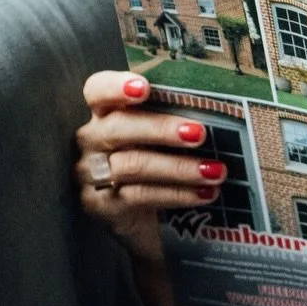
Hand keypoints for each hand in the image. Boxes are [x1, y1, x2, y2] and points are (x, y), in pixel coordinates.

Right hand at [74, 71, 225, 266]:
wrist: (143, 218)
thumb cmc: (155, 162)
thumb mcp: (160, 137)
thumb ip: (174, 118)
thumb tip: (215, 109)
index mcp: (103, 113)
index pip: (97, 91)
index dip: (116, 87)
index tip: (144, 88)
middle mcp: (90, 140)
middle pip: (118, 128)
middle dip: (161, 129)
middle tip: (199, 134)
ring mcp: (91, 174)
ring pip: (133, 165)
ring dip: (180, 168)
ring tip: (215, 171)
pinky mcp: (101, 205)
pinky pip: (141, 196)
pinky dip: (178, 194)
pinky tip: (205, 193)